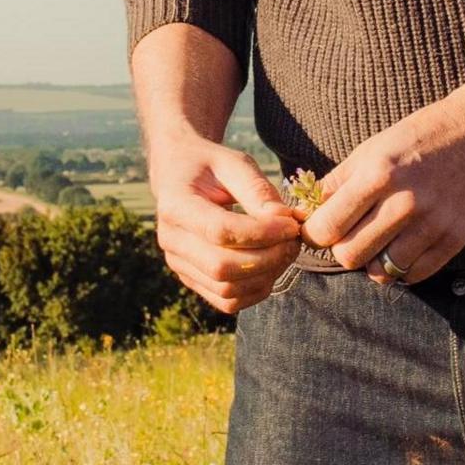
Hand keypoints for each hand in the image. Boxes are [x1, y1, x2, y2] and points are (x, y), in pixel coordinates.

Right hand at [146, 133, 302, 312]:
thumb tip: (284, 221)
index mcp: (175, 205)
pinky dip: (256, 290)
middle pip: (222, 268)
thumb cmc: (210, 165)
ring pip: (226, 290)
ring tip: (286, 251)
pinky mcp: (191, 279)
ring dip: (266, 276)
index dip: (262, 233)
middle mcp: (171, 240)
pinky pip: (227, 302)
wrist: (179, 174)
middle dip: (268, 258)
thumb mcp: (234, 162)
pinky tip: (272, 266)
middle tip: (294, 240)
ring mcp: (178, 264)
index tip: (291, 225)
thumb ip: (258, 190)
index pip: (220, 231)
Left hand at [300, 96, 464, 285]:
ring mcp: (433, 224)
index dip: (314, 235)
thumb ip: (336, 183)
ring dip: (373, 261)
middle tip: (349, 235)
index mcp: (378, 175)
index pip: (327, 228)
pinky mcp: (455, 239)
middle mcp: (405, 203)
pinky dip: (402, 267)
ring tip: (378, 241)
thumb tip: (304, 214)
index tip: (318, 230)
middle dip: (342, 249)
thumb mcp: (371, 149)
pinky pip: (414, 275)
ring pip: (381, 272)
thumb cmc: (419, 137)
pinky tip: (403, 245)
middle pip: (350, 257)